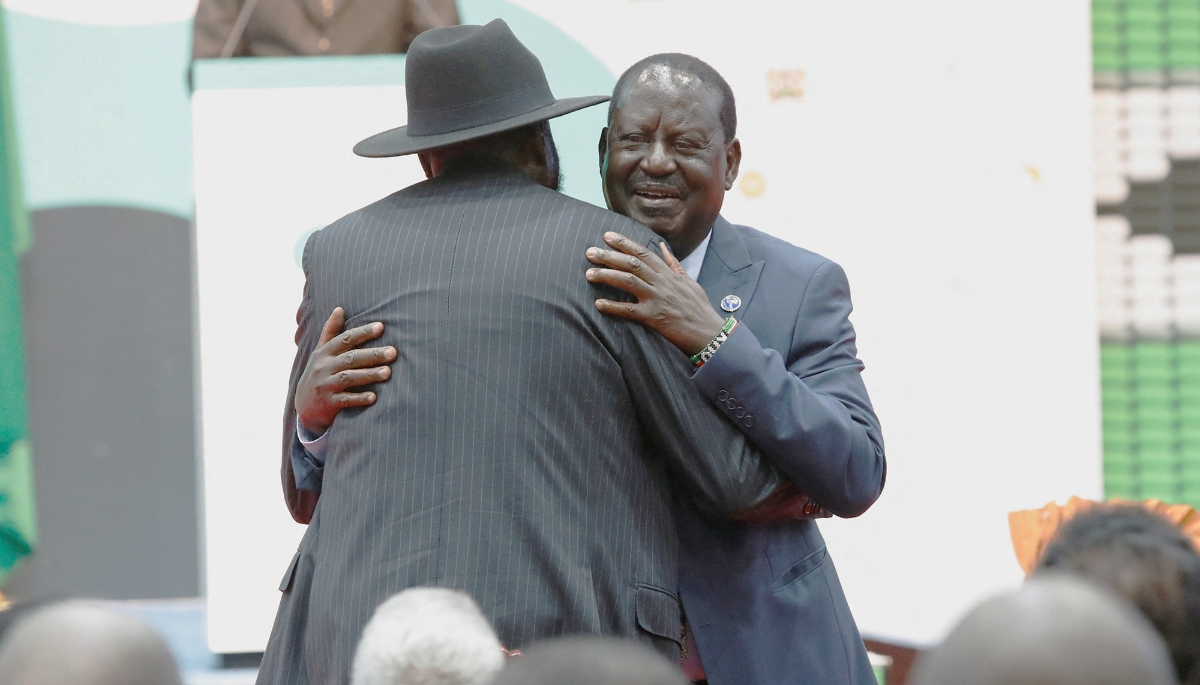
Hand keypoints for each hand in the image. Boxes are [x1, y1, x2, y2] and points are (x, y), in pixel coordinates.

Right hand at [295, 307, 396, 436]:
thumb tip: (340, 308)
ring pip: (349, 377)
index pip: (345, 339)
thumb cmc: (319, 374)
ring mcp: (325, 385)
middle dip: (372, 354)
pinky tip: (374, 397)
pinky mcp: (328, 403)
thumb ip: (330, 331)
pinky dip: (359, 398)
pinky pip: (345, 400)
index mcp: (324, 352)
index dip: (362, 333)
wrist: (304, 407)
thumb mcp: (320, 352)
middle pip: (350, 357)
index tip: (381, 327)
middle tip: (393, 352)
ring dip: (369, 375)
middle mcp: (323, 367)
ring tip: (387, 372)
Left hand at [585, 232, 726, 354]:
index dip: (624, 243)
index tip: (607, 236)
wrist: (709, 332)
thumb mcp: (689, 282)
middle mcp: (661, 282)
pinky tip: (598, 304)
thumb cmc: (699, 308)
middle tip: (590, 252)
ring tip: (589, 274)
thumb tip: (663, 247)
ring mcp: (657, 299)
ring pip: (628, 281)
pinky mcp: (654, 317)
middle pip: (631, 263)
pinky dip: (613, 306)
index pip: (643, 252)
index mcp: (668, 274)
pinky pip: (629, 310)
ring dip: (606, 276)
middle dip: (609, 256)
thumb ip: (674, 264)